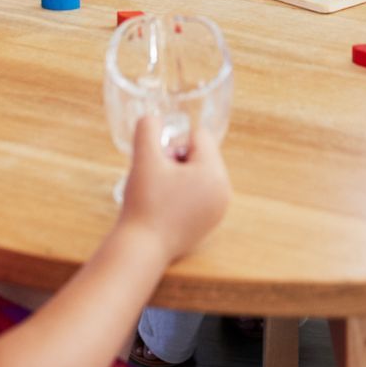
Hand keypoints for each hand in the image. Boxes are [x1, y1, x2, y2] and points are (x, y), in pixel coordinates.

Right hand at [118, 114, 230, 262]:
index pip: (199, 136)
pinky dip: (182, 195)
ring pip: (199, 174)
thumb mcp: (144, 157)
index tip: (160, 165)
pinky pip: (199, 194)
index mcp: (214, 172)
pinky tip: (166, 209)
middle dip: (178, 160)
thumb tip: (153, 118)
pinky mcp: (209, 223)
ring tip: (161, 195)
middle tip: (158, 181)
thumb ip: (148, 128)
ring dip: (178, 177)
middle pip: (201, 155)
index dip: (173, 144)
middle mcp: (224, 190)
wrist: (141, 247)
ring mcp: (219, 209)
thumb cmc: (144, 202)